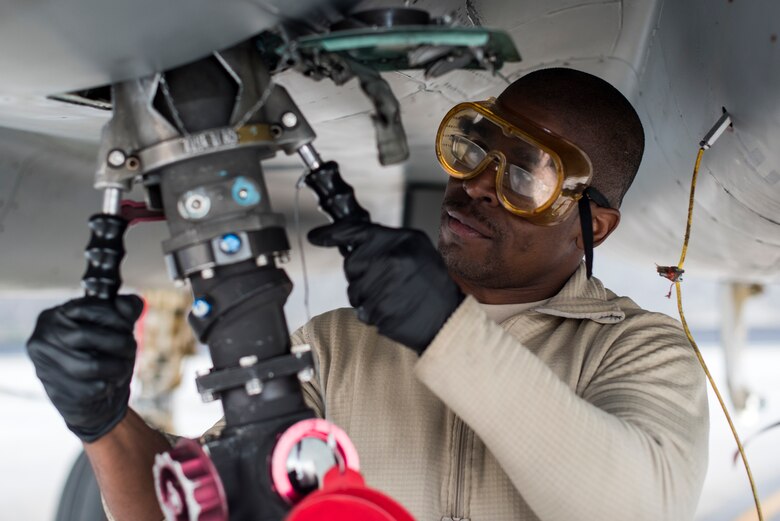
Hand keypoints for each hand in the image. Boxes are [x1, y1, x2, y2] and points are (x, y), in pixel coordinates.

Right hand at [26, 295, 144, 441]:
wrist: (95, 400)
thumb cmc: (105, 355)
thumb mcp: (118, 327)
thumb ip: (127, 309)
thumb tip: (124, 303)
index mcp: (56, 315)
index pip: (88, 308)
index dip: (117, 318)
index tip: (128, 329)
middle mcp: (43, 338)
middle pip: (86, 336)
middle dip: (119, 343)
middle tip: (130, 350)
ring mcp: (45, 366)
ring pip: (91, 365)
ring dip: (117, 367)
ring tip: (122, 367)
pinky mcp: (56, 391)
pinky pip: (92, 388)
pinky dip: (109, 385)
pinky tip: (109, 383)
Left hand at [308, 222, 463, 352]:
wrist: (449, 320)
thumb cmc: (431, 286)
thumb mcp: (417, 251)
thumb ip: (387, 244)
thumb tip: (349, 242)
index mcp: (404, 240)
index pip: (358, 231)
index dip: (332, 234)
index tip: (315, 237)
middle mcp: (393, 259)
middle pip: (351, 264)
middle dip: (361, 276)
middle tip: (385, 283)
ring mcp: (387, 286)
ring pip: (353, 290)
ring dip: (366, 298)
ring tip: (392, 298)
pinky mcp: (382, 311)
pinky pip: (362, 311)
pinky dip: (373, 314)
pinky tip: (393, 311)